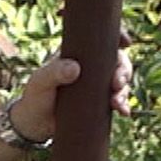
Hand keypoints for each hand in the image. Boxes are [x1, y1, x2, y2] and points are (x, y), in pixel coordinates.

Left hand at [7, 29, 136, 141]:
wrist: (35, 124)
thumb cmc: (35, 96)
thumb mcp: (41, 82)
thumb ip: (54, 72)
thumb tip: (75, 68)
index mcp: (78, 53)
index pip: (101, 39)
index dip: (118, 36)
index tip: (125, 42)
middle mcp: (92, 66)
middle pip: (118, 60)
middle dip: (124, 70)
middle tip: (117, 83)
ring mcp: (97, 85)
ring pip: (121, 81)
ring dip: (125, 90)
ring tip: (117, 102)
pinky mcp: (100, 103)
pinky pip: (118, 101)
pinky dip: (123, 105)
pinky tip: (124, 112)